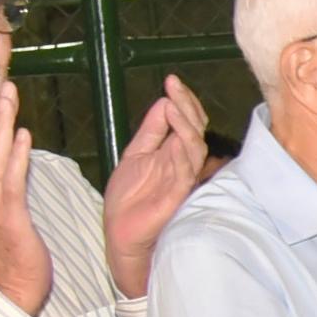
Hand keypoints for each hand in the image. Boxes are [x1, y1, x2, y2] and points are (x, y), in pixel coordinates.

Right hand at [0, 81, 50, 316]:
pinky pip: (11, 182)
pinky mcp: (9, 218)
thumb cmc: (15, 260)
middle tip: (4, 84)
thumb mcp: (11, 221)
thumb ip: (10, 195)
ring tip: (9, 97)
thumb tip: (16, 171)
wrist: (12, 293)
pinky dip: (15, 157)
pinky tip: (21, 136)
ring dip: (2, 125)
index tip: (0, 99)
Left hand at [100, 75, 210, 297]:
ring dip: (185, 123)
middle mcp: (182, 163)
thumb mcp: (135, 155)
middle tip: (174, 86)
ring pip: (194, 145)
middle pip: (195, 129)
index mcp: (172, 152)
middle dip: (186, 105)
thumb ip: (151, 131)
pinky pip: (186, 167)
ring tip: (172, 103)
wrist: (120, 235)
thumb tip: (164, 101)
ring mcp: (182, 177)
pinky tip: (174, 130)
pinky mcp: (178, 192)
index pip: (187, 121)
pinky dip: (182, 146)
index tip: (171, 80)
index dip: (183, 101)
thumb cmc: (128, 200)